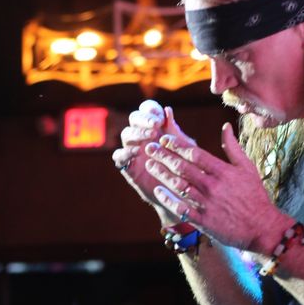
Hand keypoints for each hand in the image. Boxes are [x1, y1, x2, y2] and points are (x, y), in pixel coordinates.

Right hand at [112, 101, 195, 226]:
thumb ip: (175, 132)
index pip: (148, 110)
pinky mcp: (128, 166)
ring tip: (150, 137)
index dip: (151, 109)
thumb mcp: (183, 150)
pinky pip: (119, 156)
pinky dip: (125, 152)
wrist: (179, 195)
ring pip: (126, 134)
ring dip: (137, 133)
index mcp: (155, 127)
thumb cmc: (184, 168)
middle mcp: (142, 136)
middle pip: (134, 118)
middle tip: (155, 125)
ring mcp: (133, 150)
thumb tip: (168, 110)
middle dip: (144, 119)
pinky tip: (137, 152)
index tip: (160, 115)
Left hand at [144, 122, 285, 249]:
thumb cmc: (255, 197)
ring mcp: (208, 204)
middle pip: (182, 167)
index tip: (163, 139)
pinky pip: (182, 209)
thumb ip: (233, 147)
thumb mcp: (247, 168)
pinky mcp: (205, 221)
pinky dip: (169, 200)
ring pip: (179, 186)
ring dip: (162, 174)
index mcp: (223, 171)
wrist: (263, 228)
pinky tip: (158, 191)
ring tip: (149, 165)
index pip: (194, 153)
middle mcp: (213, 186)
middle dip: (163, 156)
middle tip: (149, 148)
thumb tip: (225, 126)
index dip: (176, 145)